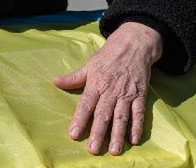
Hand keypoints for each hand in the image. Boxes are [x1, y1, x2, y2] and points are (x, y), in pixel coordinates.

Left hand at [53, 21, 162, 154]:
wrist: (134, 44)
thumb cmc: (108, 56)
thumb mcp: (89, 64)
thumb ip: (73, 77)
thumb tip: (55, 81)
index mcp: (96, 83)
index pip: (86, 104)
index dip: (80, 119)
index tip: (73, 134)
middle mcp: (111, 90)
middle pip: (103, 114)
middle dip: (98, 132)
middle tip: (93, 149)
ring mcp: (126, 93)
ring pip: (121, 116)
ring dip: (118, 134)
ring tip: (114, 150)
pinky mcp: (140, 94)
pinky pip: (139, 112)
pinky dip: (137, 126)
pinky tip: (134, 140)